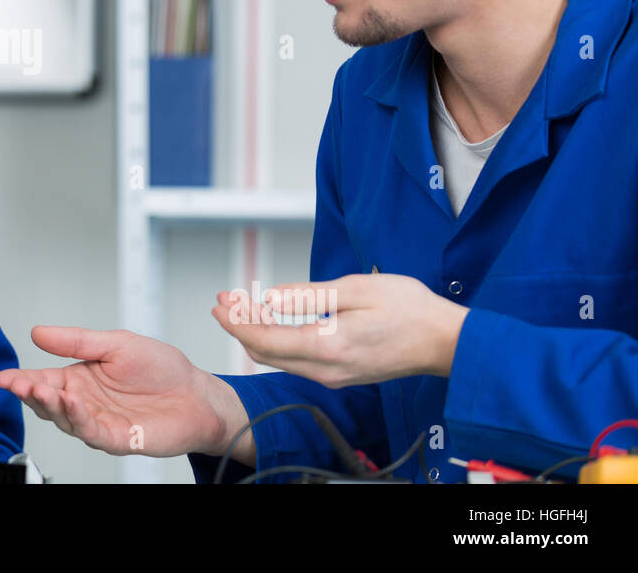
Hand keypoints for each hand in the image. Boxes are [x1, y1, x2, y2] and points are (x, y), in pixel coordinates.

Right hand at [0, 326, 243, 457]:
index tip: (3, 377)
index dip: (22, 380)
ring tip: (41, 390)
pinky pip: (92, 432)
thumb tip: (38, 332)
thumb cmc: (162, 369)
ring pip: (65, 420)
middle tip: (18, 384)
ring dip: (51, 406)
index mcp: (81, 378)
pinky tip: (72, 402)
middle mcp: (85, 403)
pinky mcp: (116, 438)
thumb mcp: (116, 343)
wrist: (197, 393)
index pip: (44, 380)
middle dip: (30, 394)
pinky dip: (78, 419)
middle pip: (48, 403)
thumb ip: (76, 340)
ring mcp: (99, 422)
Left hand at [210, 273, 470, 387]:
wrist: (446, 341)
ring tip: (241, 306)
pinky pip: (296, 360)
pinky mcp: (341, 374)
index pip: (265, 341)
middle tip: (224, 300)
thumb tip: (270, 298)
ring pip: (279, 358)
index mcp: (328, 348)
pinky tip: (272, 319)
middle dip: (239, 326)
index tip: (219, 303)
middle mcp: (326, 371)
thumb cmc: (409, 309)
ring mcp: (333, 376)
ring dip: (256, 332)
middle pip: (266, 352)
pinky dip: (276, 339)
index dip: (236, 322)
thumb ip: (309, 296)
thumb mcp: (357, 290)